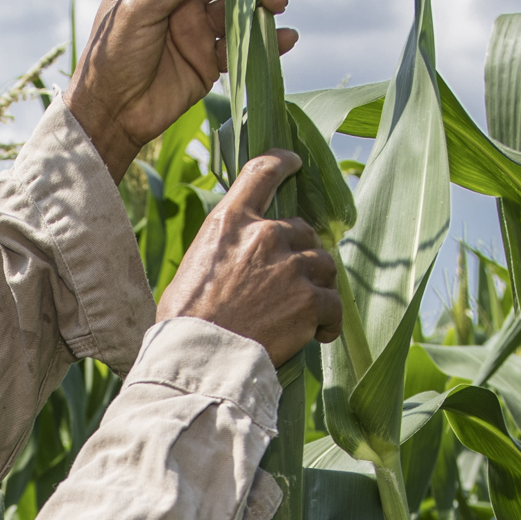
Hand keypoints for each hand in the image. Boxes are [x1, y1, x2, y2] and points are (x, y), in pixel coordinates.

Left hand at [60, 0, 290, 183]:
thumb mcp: (137, 9)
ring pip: (237, 5)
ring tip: (278, 2)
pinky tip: (286, 37)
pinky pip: (242, 44)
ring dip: (261, 1)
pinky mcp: (209, 59)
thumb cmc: (112, 55)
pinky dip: (266, 40)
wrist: (113, 112)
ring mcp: (196, 28)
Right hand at [156, 152, 338, 366]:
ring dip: (318, 285)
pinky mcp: (310, 300)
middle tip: (290, 282)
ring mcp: (292, 266)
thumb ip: (224, 249)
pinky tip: (319, 334)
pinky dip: (329, 320)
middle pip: (303, 230)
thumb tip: (238, 259)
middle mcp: (265, 235)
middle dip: (300, 253)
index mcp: (230, 221)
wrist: (201, 357)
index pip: (261, 172)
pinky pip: (334, 303)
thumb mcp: (193, 265)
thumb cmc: (186, 321)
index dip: (282, 162)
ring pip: (324, 265)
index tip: (295, 162)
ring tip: (305, 313)